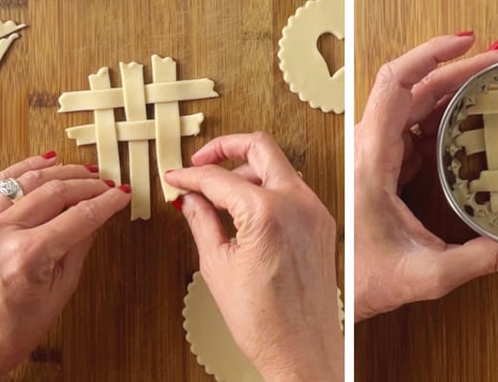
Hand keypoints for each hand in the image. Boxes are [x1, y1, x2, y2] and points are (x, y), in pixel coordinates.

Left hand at [0, 153, 129, 380]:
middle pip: (55, 192)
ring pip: (26, 180)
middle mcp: (0, 234)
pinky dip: (21, 169)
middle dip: (86, 184)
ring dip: (59, 172)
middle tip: (104, 183)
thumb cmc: (9, 332)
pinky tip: (41, 164)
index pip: (80, 216)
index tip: (119, 196)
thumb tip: (94, 217)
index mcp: (27, 256)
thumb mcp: (58, 294)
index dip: (106, 203)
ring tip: (80, 172)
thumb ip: (78, 249)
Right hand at [164, 133, 342, 380]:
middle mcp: (297, 203)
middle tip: (200, 163)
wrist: (302, 351)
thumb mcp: (217, 265)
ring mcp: (314, 211)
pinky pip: (292, 188)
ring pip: (278, 165)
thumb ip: (201, 221)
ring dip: (247, 168)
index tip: (176, 177)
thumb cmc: (265, 321)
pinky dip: (266, 187)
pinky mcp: (321, 223)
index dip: (190, 175)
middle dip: (224, 148)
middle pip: (259, 146)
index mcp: (267, 212)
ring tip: (219, 191)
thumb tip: (189, 199)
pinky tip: (244, 208)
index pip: (218, 177)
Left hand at [353, 34, 497, 321]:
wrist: (333, 296)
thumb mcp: (428, 273)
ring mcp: (375, 155)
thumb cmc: (363, 280)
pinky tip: (476, 114)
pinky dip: (445, 114)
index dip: (431, 53)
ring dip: (452, 86)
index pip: (396, 85)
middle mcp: (369, 148)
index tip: (468, 40)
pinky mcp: (383, 166)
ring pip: (413, 104)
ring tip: (497, 77)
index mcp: (371, 159)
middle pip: (412, 87)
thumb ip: (483, 260)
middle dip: (458, 66)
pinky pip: (414, 127)